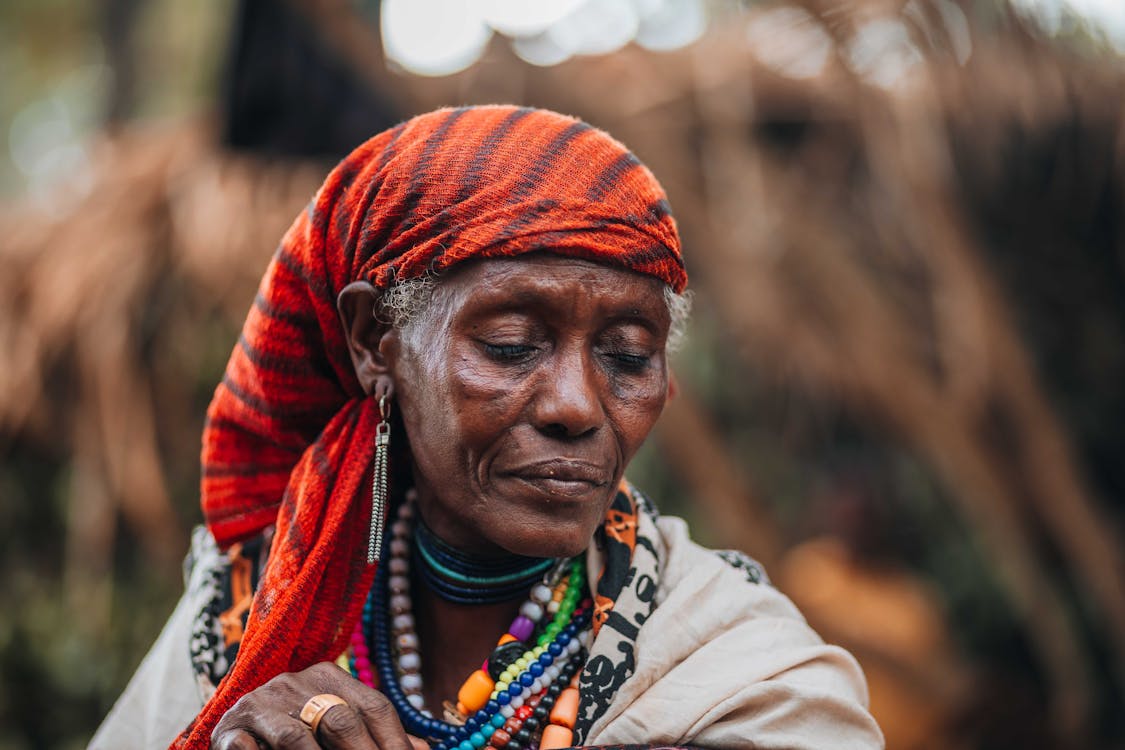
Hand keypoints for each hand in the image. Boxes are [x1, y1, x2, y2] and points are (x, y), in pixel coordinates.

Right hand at [211, 662, 429, 749]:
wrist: (236, 736)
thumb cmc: (298, 735)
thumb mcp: (335, 729)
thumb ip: (376, 737)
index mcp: (327, 675)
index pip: (374, 706)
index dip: (394, 741)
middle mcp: (293, 682)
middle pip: (341, 719)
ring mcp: (259, 704)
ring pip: (296, 737)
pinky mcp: (229, 731)